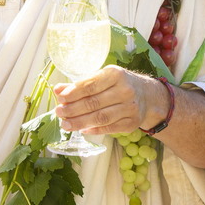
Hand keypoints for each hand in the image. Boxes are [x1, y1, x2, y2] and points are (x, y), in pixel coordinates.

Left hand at [52, 65, 168, 135]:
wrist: (147, 95)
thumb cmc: (119, 84)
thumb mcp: (102, 77)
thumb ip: (80, 84)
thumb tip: (58, 90)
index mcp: (116, 75)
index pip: (90, 85)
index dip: (73, 93)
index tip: (60, 98)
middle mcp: (125, 90)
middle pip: (93, 103)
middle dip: (73, 109)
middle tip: (59, 113)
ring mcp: (130, 108)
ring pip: (100, 118)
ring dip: (80, 122)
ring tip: (65, 124)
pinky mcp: (132, 123)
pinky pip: (109, 128)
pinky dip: (94, 130)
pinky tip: (82, 130)